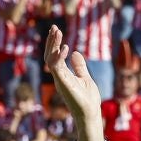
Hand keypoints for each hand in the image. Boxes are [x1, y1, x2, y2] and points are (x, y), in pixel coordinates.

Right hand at [42, 24, 103, 140]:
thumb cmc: (88, 99)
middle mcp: (58, 76)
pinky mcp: (63, 83)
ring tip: (57, 32)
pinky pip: (56, 68)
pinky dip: (59, 57)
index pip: (54, 56)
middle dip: (51, 41)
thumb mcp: (85, 78)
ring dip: (53, 45)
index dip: (54, 43)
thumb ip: (79, 66)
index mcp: (62, 74)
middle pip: (49, 55)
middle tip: (54, 27)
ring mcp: (60, 80)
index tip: (56, 30)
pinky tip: (64, 47)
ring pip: (50, 59)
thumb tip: (75, 52)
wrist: (90, 114)